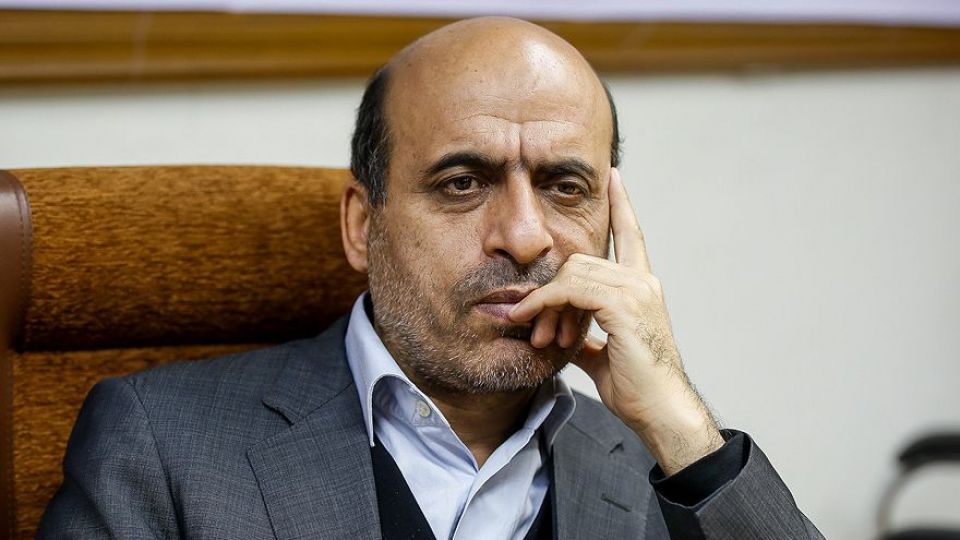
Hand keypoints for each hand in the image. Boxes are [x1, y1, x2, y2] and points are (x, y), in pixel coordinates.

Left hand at [509, 168, 723, 474]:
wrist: (660, 412)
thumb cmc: (637, 387)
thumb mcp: (603, 353)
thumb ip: (583, 334)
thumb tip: (560, 334)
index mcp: (642, 287)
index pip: (631, 235)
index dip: (622, 205)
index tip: (614, 176)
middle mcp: (642, 281)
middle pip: (580, 260)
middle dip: (549, 289)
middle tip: (532, 325)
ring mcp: (636, 290)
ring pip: (572, 273)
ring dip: (544, 301)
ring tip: (534, 332)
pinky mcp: (623, 305)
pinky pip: (571, 290)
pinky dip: (546, 303)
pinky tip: (532, 320)